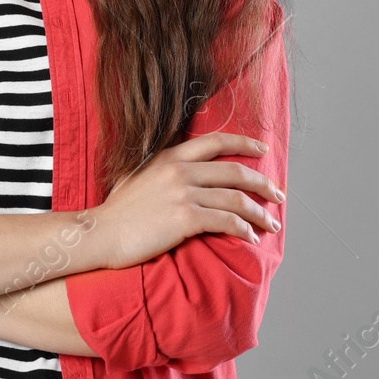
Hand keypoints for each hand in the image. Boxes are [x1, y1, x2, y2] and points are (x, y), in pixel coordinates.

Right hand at [89, 131, 283, 270]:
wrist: (100, 233)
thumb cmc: (117, 212)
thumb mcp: (138, 177)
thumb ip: (162, 169)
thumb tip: (181, 171)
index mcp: (169, 156)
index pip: (215, 141)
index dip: (244, 143)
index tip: (264, 149)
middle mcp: (179, 170)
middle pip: (234, 171)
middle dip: (263, 183)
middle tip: (278, 195)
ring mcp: (183, 193)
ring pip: (235, 198)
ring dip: (259, 212)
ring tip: (271, 224)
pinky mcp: (184, 218)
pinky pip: (226, 221)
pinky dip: (244, 229)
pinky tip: (251, 237)